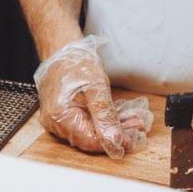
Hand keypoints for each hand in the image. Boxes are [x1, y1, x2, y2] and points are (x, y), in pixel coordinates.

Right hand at [33, 36, 152, 158]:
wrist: (63, 48)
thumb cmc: (76, 62)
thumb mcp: (97, 88)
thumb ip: (106, 116)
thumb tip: (115, 141)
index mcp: (60, 116)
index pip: (90, 141)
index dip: (112, 142)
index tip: (131, 140)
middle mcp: (56, 122)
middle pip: (90, 137)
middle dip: (115, 133)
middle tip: (136, 125)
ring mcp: (58, 119)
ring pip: (89, 131)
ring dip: (111, 126)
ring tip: (131, 119)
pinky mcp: (64, 115)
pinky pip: (85, 123)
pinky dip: (101, 121)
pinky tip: (118, 116)